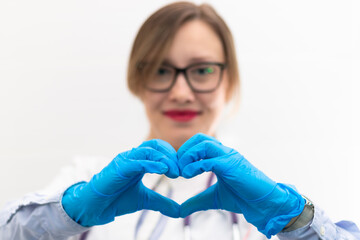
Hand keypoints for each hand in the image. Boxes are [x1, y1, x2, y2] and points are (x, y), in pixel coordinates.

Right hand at [62, 139, 179, 226]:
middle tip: (180, 172)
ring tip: (174, 172)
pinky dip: (152, 163)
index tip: (182, 172)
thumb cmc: (118, 199)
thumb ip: (162, 202)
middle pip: (156, 145)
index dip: (173, 157)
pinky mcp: (119, 167)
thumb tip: (179, 211)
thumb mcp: (145, 200)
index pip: (159, 149)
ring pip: (148, 150)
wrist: (97, 207)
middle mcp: (132, 156)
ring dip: (164, 159)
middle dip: (171, 156)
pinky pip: (138, 161)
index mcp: (139, 160)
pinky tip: (163, 169)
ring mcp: (125, 160)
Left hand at [178, 133, 304, 237]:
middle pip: (199, 139)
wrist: (263, 204)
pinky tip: (189, 174)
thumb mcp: (214, 198)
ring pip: (204, 144)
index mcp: (221, 157)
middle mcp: (225, 152)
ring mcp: (229, 156)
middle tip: (177, 167)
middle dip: (184, 150)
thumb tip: (180, 210)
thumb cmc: (243, 198)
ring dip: (188, 155)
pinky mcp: (231, 164)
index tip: (177, 168)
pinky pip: (210, 158)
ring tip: (182, 171)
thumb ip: (197, 201)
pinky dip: (195, 165)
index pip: (199, 143)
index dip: (185, 153)